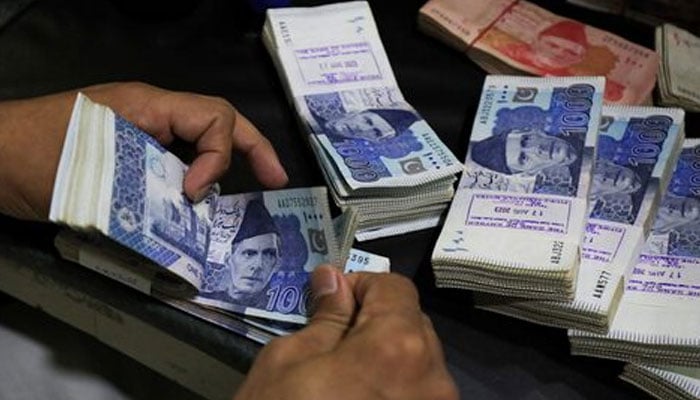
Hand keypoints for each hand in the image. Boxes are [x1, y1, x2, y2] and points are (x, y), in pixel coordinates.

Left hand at [0, 82, 287, 219]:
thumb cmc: (31, 158)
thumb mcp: (96, 168)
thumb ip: (151, 183)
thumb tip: (195, 208)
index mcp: (147, 106)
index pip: (213, 117)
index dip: (220, 156)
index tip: (197, 194)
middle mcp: (150, 116)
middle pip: (217, 121)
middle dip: (253, 148)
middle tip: (276, 180)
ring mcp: (138, 135)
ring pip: (197, 143)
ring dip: (221, 169)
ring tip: (235, 208)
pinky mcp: (127, 157)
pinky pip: (172, 164)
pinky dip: (190, 185)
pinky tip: (192, 213)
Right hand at [233, 266, 458, 399]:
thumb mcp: (287, 364)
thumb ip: (324, 317)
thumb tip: (334, 278)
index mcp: (399, 346)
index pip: (395, 288)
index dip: (360, 286)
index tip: (330, 303)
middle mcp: (435, 379)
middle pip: (414, 326)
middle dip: (376, 323)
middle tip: (333, 344)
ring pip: (420, 365)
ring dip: (388, 360)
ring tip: (346, 384)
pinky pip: (421, 397)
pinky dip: (397, 391)